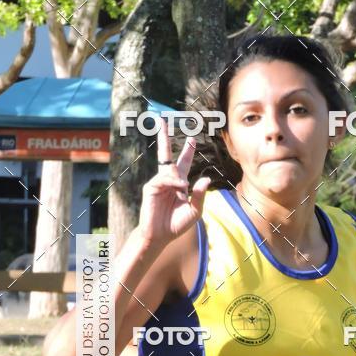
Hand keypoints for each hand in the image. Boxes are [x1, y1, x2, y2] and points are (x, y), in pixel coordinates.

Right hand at [139, 117, 211, 247]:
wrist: (161, 235)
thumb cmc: (177, 224)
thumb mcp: (195, 211)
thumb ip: (200, 196)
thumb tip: (205, 179)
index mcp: (179, 184)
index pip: (183, 163)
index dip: (187, 151)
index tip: (192, 138)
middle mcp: (168, 180)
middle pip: (166, 155)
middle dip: (164, 138)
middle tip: (164, 120)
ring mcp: (158, 183)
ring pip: (169, 170)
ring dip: (177, 178)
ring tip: (181, 191)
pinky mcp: (150, 188)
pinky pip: (163, 179)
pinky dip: (172, 182)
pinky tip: (179, 188)